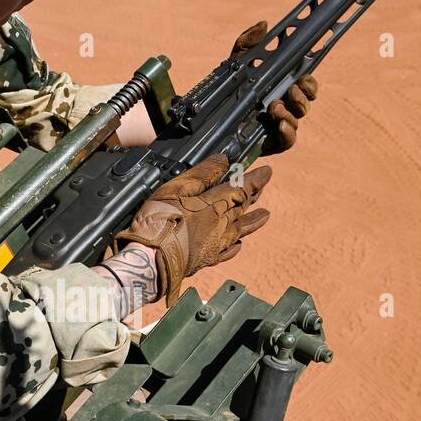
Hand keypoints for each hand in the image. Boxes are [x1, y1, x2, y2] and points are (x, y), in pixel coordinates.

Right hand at [115, 155, 271, 304]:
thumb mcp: (178, 188)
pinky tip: (238, 244)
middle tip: (262, 188)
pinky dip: (235, 245)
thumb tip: (225, 160)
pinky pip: (228, 252)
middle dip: (254, 196)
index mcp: (216, 204)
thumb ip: (203, 173)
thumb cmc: (161, 219)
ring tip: (266, 215)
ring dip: (253, 221)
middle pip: (243, 208)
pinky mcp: (206, 260)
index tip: (268, 171)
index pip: (242, 188)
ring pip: (240, 229)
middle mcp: (221, 225)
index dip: (256, 179)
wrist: (151, 258)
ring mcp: (215, 244)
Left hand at [232, 21, 317, 153]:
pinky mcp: (272, 142)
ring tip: (274, 107)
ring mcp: (279, 125)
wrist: (210, 118)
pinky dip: (287, 132)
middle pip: (306, 102)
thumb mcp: (236, 62)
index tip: (303, 78)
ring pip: (297, 120)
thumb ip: (248, 42)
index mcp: (282, 87)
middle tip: (289, 90)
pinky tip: (280, 124)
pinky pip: (288, 140)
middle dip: (302, 96)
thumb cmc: (229, 88)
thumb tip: (263, 25)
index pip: (306, 84)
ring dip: (291, 112)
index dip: (309, 83)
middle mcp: (284, 106)